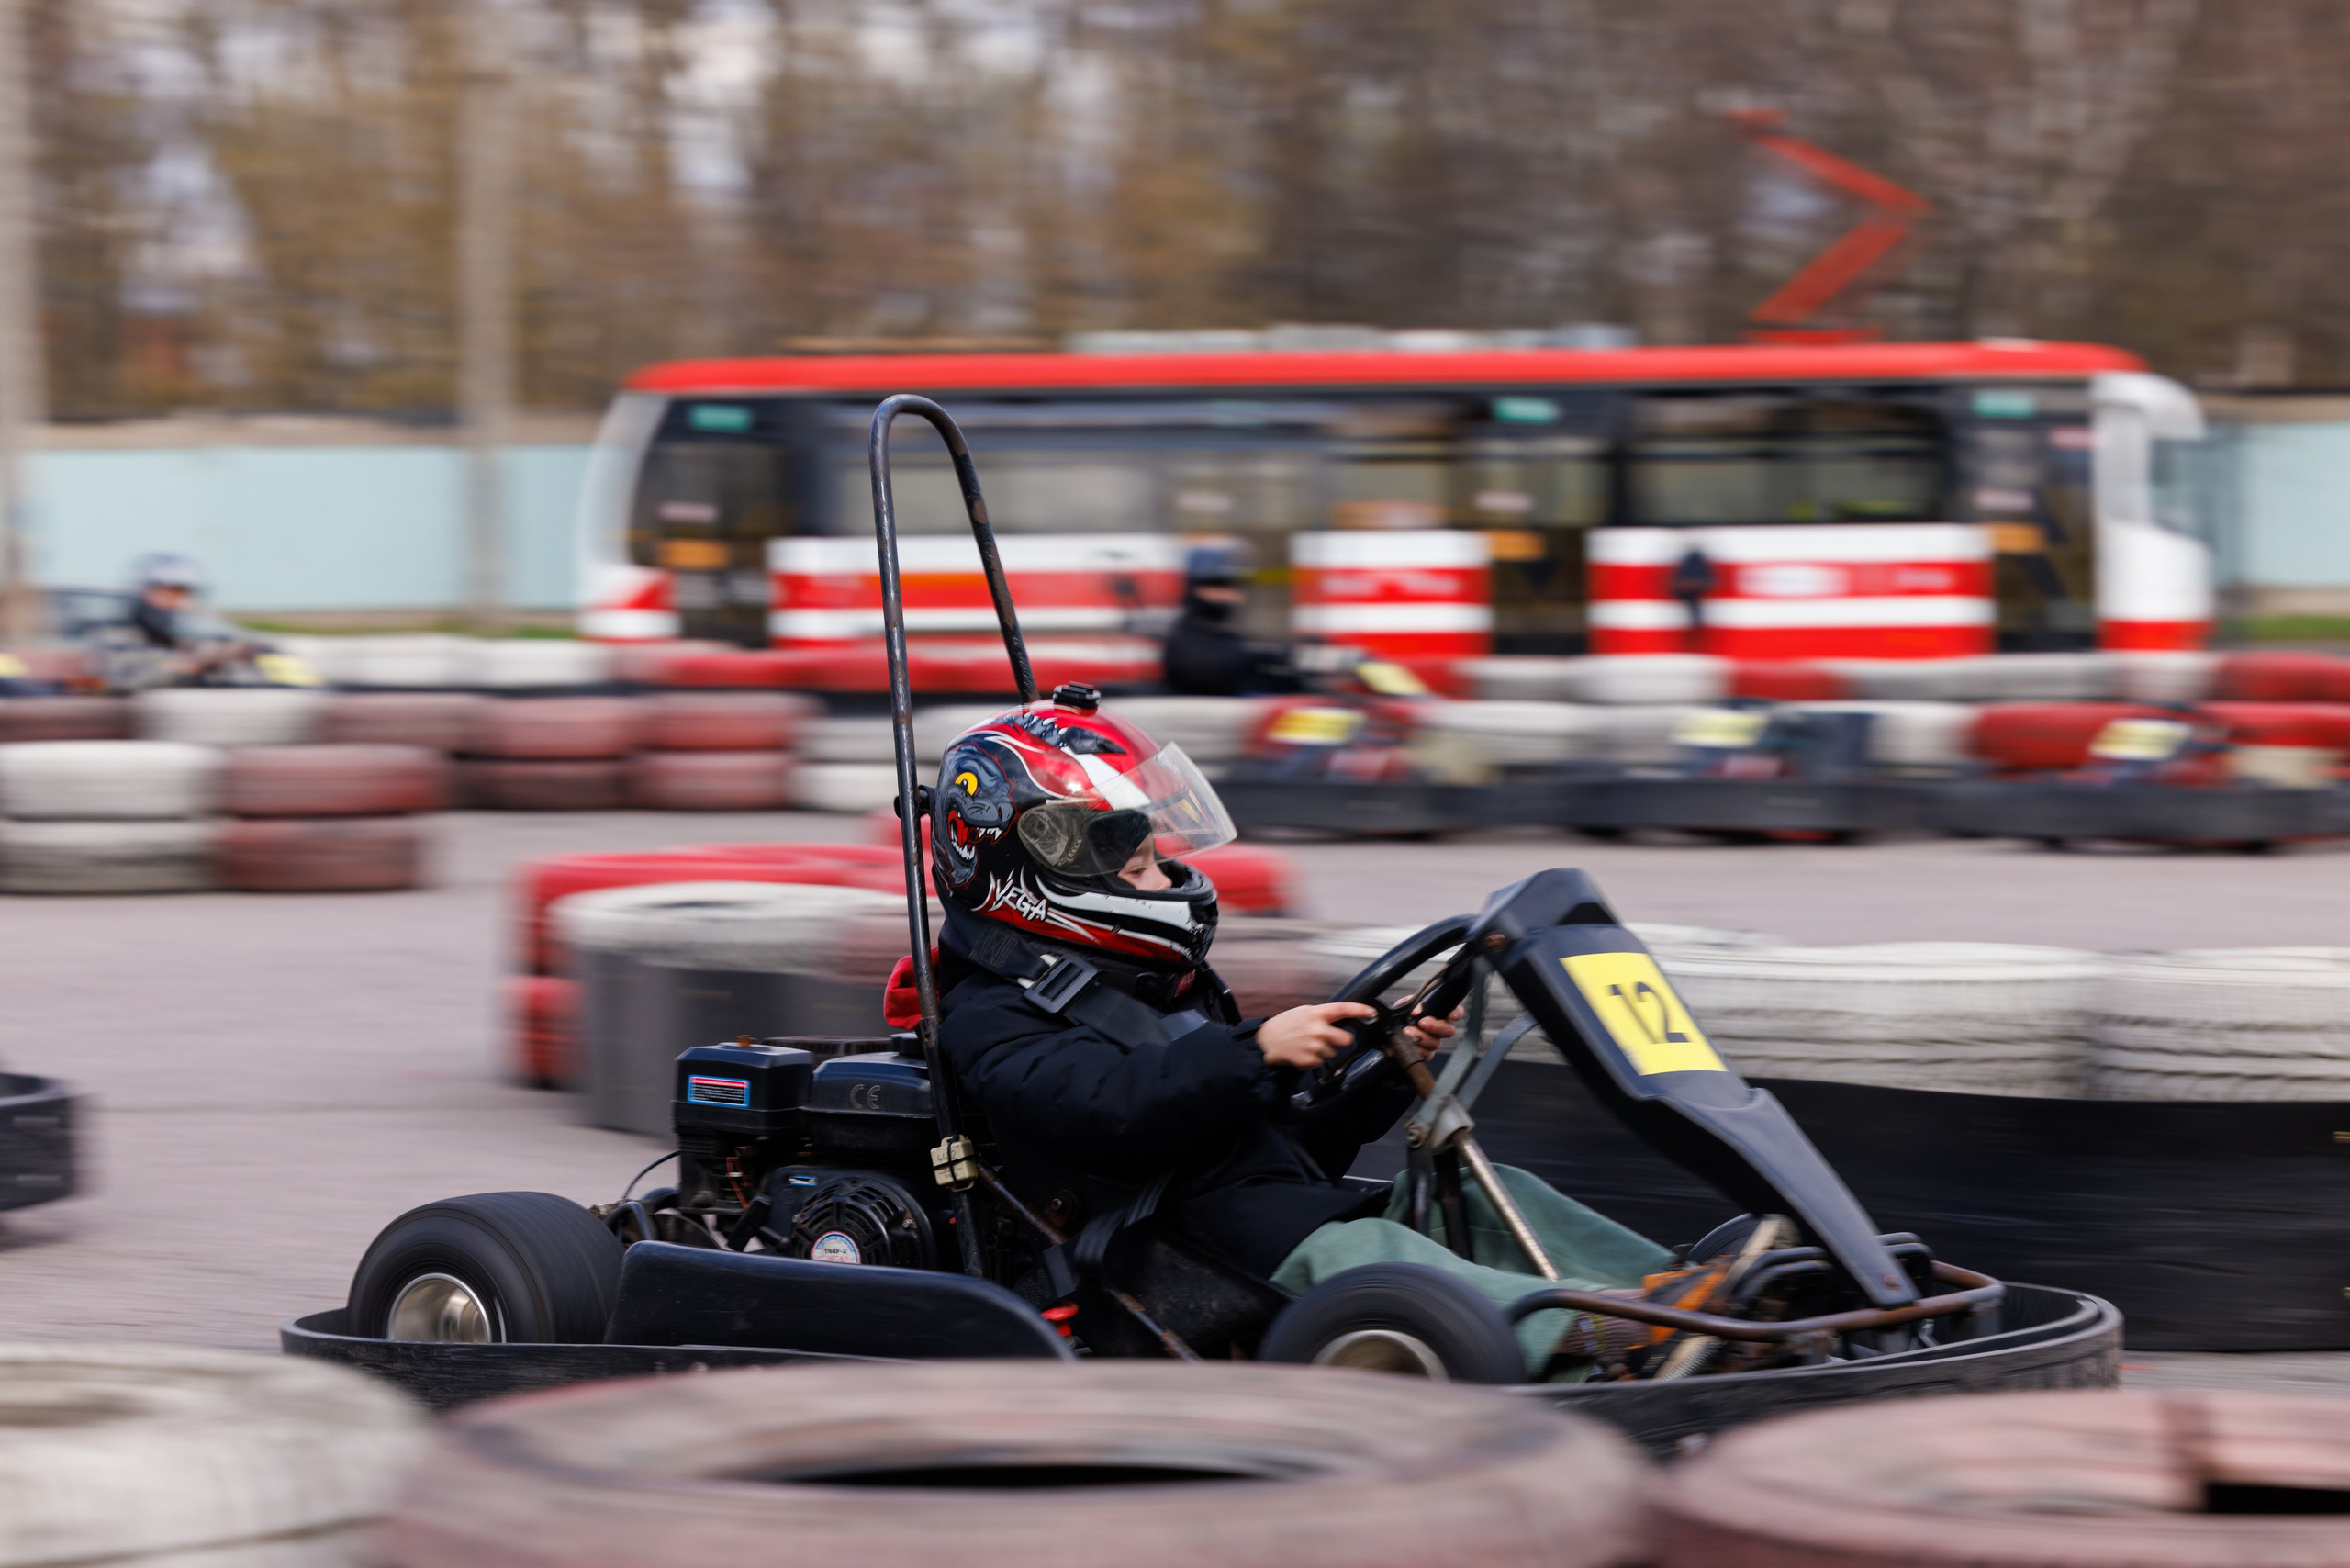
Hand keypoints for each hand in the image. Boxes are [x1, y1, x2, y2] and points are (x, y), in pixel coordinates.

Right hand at [1256, 1002, 1375, 1070]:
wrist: (1265, 1042)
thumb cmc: (1284, 1025)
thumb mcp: (1303, 1012)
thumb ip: (1321, 1015)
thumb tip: (1340, 1018)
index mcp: (1316, 1013)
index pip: (1343, 1009)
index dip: (1360, 1010)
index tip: (1371, 1013)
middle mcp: (1317, 1029)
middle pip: (1346, 1039)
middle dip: (1341, 1041)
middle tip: (1329, 1039)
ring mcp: (1314, 1046)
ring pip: (1333, 1053)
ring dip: (1324, 1051)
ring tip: (1308, 1045)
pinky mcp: (1309, 1060)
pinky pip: (1321, 1062)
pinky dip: (1314, 1060)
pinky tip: (1302, 1053)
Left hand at [1400, 1005, 1463, 1060]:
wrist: (1388, 1036)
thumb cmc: (1398, 1020)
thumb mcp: (1402, 1007)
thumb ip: (1410, 1003)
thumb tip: (1417, 1010)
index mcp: (1436, 1015)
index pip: (1454, 1011)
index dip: (1457, 1013)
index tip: (1451, 1015)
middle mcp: (1437, 1029)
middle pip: (1449, 1030)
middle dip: (1437, 1027)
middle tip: (1422, 1023)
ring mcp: (1432, 1042)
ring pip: (1436, 1043)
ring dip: (1422, 1037)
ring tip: (1408, 1032)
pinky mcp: (1425, 1054)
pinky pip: (1427, 1054)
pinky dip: (1417, 1049)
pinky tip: (1409, 1044)